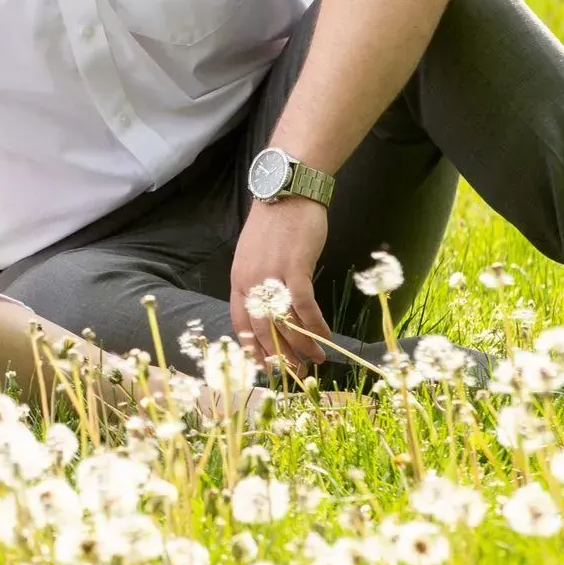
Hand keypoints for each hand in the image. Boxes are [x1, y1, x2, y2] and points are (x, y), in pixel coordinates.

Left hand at [228, 196, 334, 377]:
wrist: (288, 192)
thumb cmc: (274, 223)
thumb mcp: (255, 254)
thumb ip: (258, 281)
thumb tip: (270, 309)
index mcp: (238, 279)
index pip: (240, 323)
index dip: (253, 348)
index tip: (266, 365)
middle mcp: (251, 281)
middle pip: (263, 330)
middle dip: (281, 356)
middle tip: (296, 372)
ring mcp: (272, 275)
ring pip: (285, 322)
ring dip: (302, 346)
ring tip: (316, 361)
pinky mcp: (295, 268)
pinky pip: (305, 307)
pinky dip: (315, 326)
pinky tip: (325, 338)